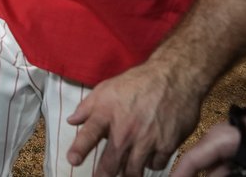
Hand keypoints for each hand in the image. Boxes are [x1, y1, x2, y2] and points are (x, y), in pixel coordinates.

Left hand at [67, 60, 201, 176]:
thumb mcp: (106, 88)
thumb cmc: (137, 83)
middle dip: (103, 175)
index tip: (72, 161)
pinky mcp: (167, 145)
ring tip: (124, 173)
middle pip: (110, 163)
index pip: (88, 135)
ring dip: (127, 174)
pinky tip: (148, 159)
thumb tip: (71, 121)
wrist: (173, 78)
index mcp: (107, 114)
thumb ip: (87, 107)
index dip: (79, 150)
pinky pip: (155, 165)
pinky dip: (151, 165)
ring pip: (133, 171)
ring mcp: (147, 140)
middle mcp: (125, 130)